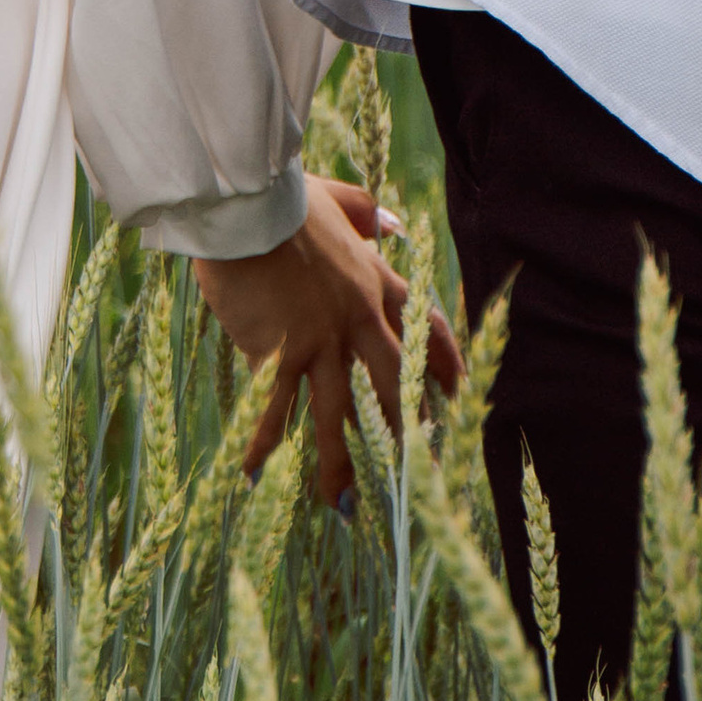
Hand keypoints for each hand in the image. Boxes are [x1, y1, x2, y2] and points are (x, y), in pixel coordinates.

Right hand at [190, 178, 463, 505]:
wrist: (244, 207)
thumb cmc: (281, 196)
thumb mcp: (333, 194)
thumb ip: (364, 211)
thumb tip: (392, 223)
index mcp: (374, 280)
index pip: (422, 328)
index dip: (443, 362)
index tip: (457, 396)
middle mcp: (358, 319)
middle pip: (393, 386)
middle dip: (405, 431)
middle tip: (416, 473)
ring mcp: (320, 342)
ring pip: (337, 416)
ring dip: (340, 464)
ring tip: (345, 506)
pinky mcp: (278, 353)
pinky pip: (273, 410)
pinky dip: (263, 444)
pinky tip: (254, 476)